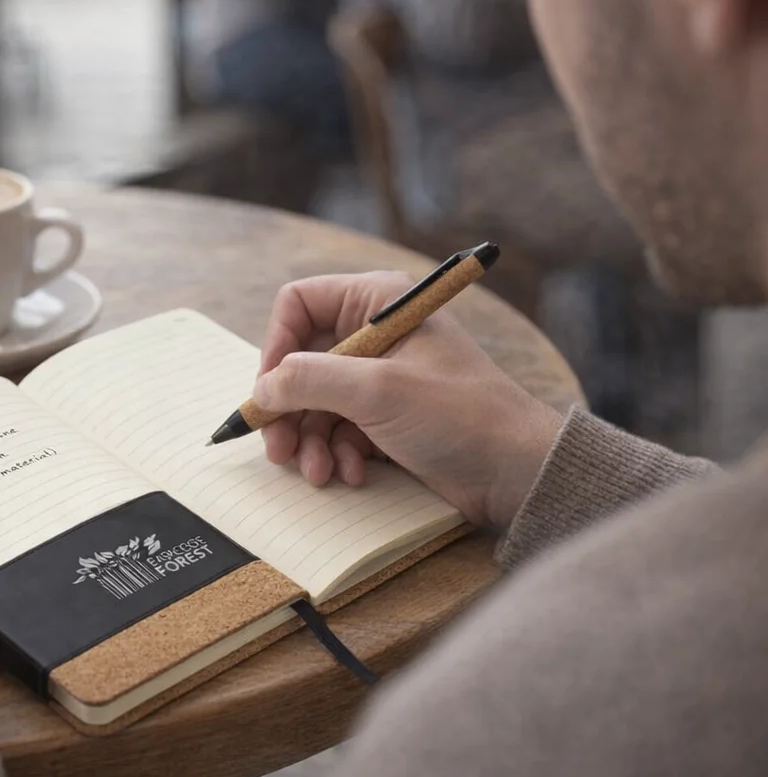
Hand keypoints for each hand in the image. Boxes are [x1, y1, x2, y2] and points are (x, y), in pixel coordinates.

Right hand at [253, 272, 562, 529]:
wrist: (516, 471)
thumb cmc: (460, 415)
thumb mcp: (377, 390)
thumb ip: (310, 381)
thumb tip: (261, 390)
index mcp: (378, 303)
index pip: (300, 305)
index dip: (277, 347)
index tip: (269, 392)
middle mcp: (376, 334)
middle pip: (301, 361)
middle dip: (288, 409)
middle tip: (277, 450)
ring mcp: (380, 378)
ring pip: (315, 402)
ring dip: (310, 440)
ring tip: (319, 472)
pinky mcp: (386, 417)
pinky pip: (339, 429)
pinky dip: (337, 453)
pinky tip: (353, 474)